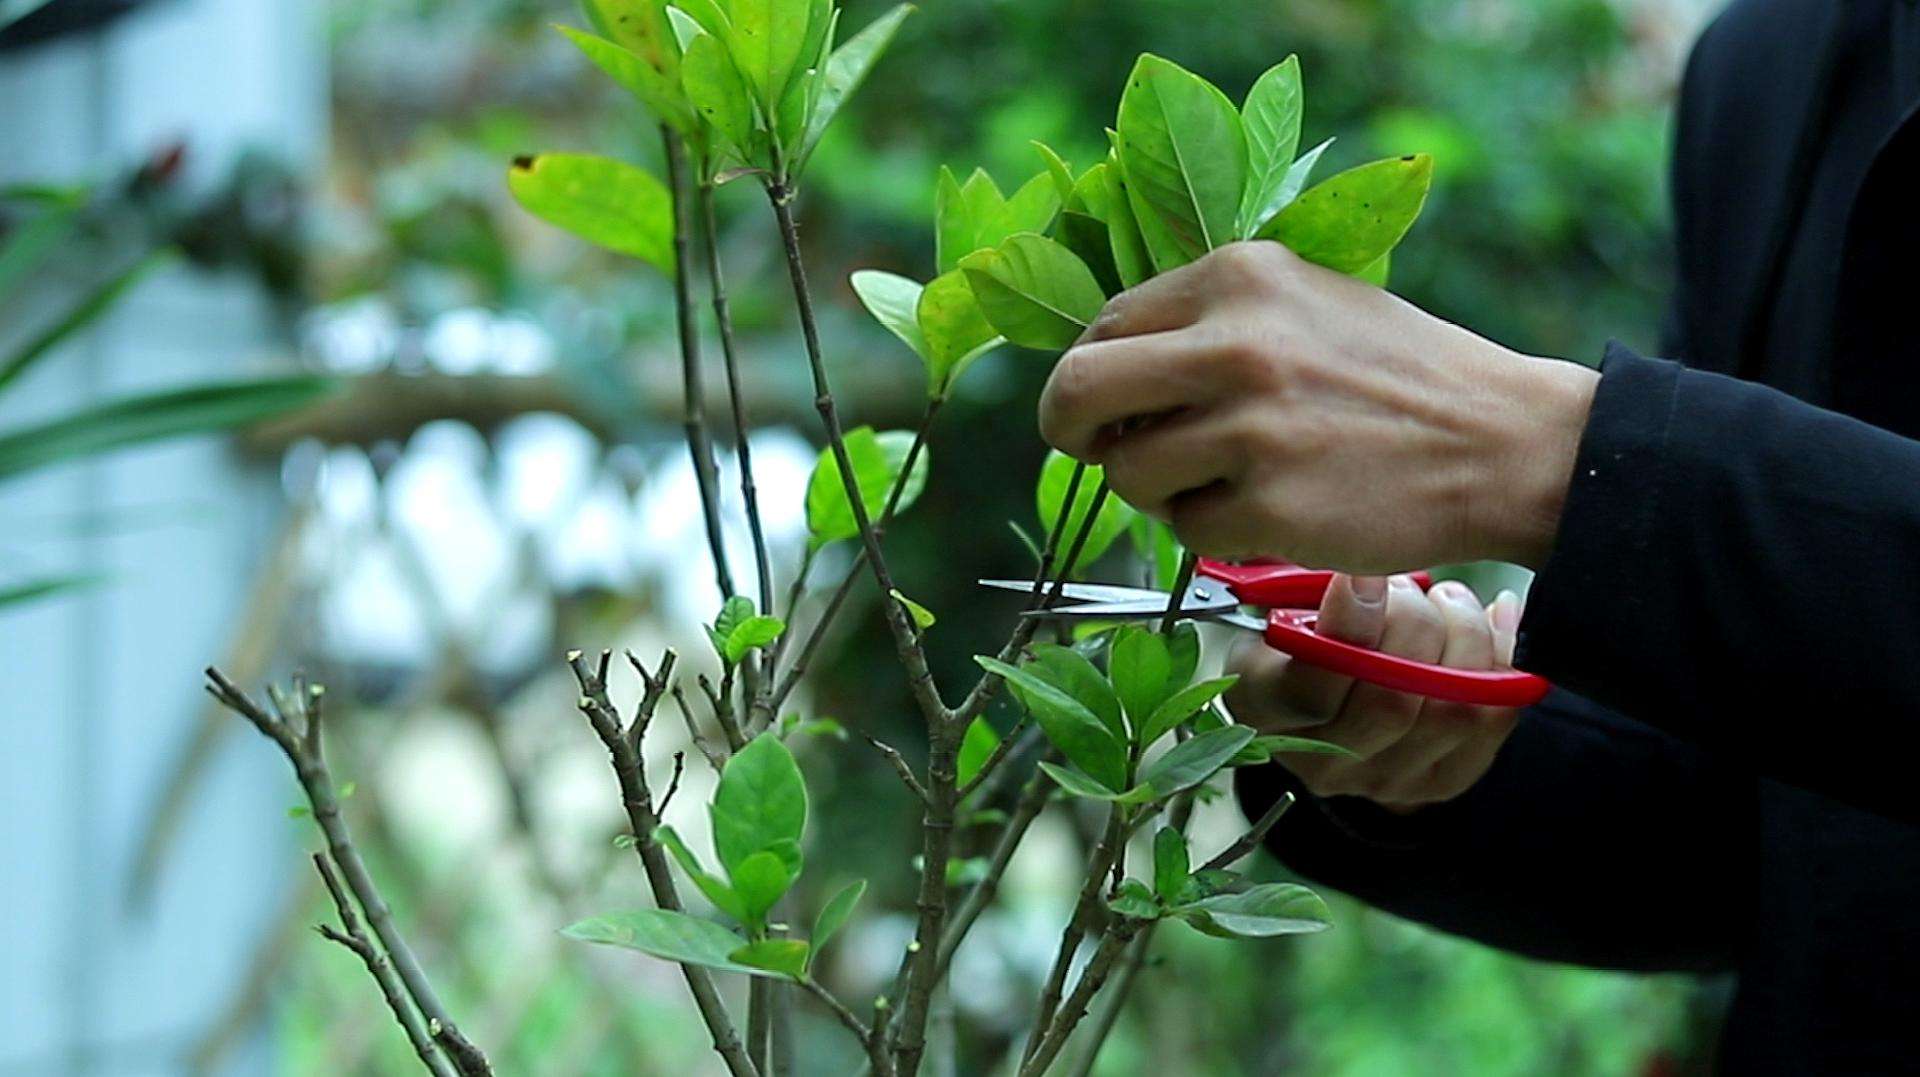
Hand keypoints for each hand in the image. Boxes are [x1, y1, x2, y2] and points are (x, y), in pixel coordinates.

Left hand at [1036, 241, 1599, 572]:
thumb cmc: (1394, 374)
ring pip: (1127, 474)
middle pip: (1078, 392)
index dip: (1090, 374)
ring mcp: (1251, 430)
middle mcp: (1234, 344)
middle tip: (1092, 450)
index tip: (1102, 404)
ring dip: (1154, 490)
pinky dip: (1210, 531)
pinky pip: (1185, 531)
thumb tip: (1105, 365)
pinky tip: (1266, 510)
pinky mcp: (1268, 507)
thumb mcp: (1304, 300)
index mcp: (1237, 277)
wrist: (1500, 440)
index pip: (1105, 326)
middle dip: (1068, 429)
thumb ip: (1209, 319)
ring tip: (1217, 481)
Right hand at [1224, 573, 1522, 810]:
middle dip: (1415, 626)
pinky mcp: (1442, 780)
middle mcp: (1321, 764)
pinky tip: (1492, 620)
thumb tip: (1362, 577)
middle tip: (1412, 587)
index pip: (1309, 691)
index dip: (1349, 628)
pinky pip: (1493, 721)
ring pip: (1452, 713)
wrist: (1335, 687)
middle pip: (1391, 705)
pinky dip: (1502, 659)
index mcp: (1265, 713)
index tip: (1368, 574)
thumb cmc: (1306, 630)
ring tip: (1449, 602)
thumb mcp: (1283, 603)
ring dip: (1463, 639)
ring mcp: (1385, 781)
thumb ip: (1312, 593)